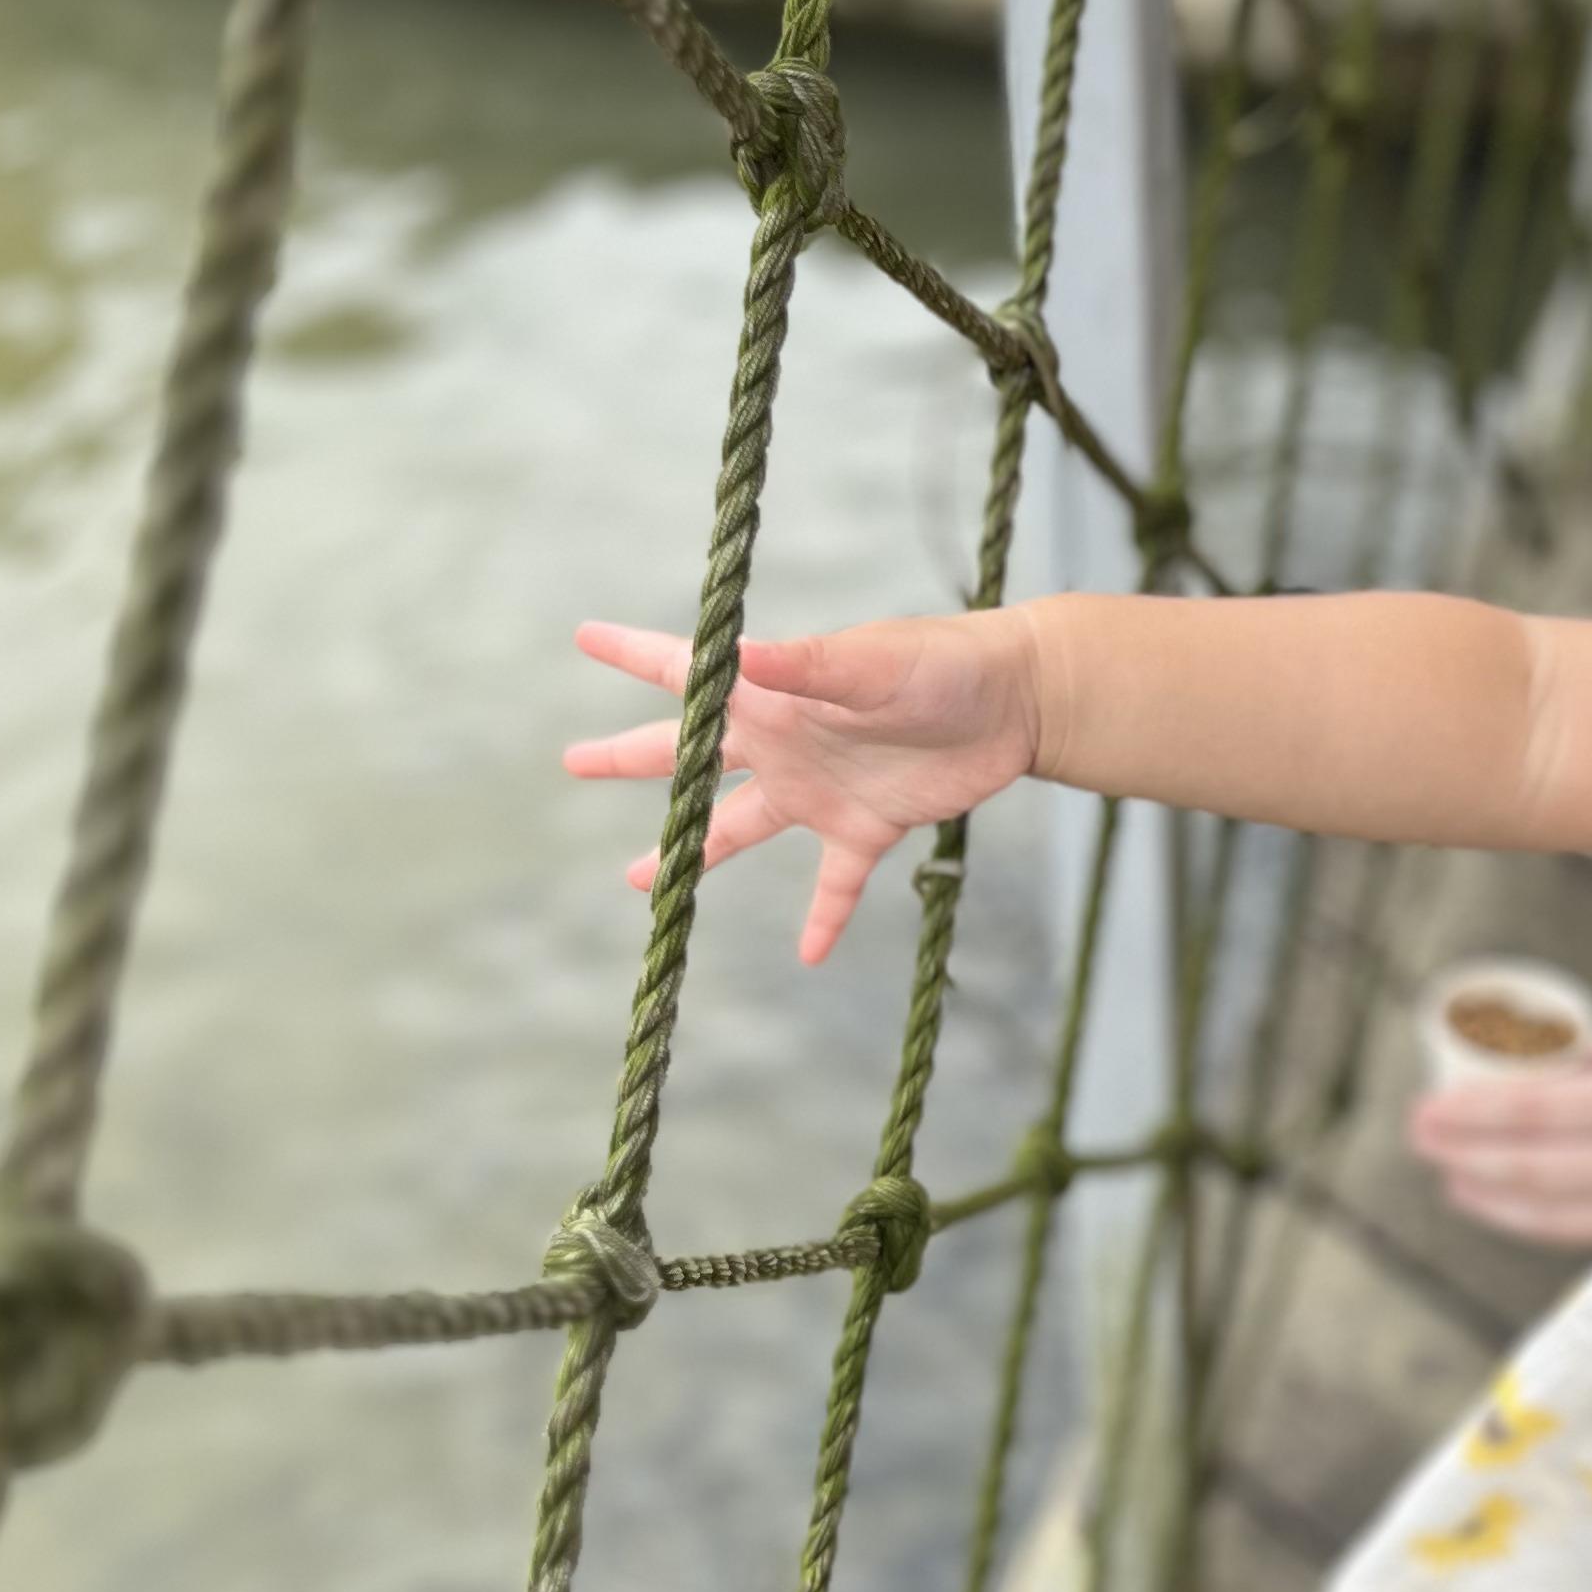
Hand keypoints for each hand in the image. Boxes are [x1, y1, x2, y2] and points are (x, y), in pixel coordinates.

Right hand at [564, 611, 1040, 964]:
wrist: (1017, 701)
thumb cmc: (944, 664)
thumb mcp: (873, 662)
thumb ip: (807, 663)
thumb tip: (741, 650)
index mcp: (773, 691)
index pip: (689, 669)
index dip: (634, 653)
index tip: (583, 635)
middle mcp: (783, 741)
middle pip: (689, 756)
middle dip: (629, 756)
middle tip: (574, 760)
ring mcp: (819, 788)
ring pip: (738, 828)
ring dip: (691, 854)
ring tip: (640, 883)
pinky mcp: (866, 826)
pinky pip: (834, 883)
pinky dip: (822, 918)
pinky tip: (808, 956)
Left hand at [1404, 1029, 1591, 1247]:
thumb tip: (1535, 1054)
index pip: (1543, 1111)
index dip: (1476, 1115)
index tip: (1426, 1110)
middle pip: (1540, 1168)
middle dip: (1469, 1155)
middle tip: (1420, 1138)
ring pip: (1563, 1213)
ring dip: (1498, 1196)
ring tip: (1455, 1179)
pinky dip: (1546, 1218)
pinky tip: (1514, 1205)